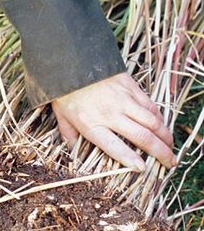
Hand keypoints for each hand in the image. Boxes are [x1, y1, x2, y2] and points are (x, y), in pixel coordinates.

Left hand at [51, 72, 175, 170]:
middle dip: (160, 152)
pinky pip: (150, 105)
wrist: (71, 62)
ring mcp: (123, 100)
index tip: (142, 169)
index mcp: (91, 124)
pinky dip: (159, 117)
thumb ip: (69, 135)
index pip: (114, 146)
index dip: (129, 159)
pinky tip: (162, 126)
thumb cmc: (64, 91)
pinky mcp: (131, 87)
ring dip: (164, 136)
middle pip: (141, 136)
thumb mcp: (61, 116)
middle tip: (169, 162)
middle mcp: (110, 114)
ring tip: (170, 146)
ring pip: (152, 121)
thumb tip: (74, 151)